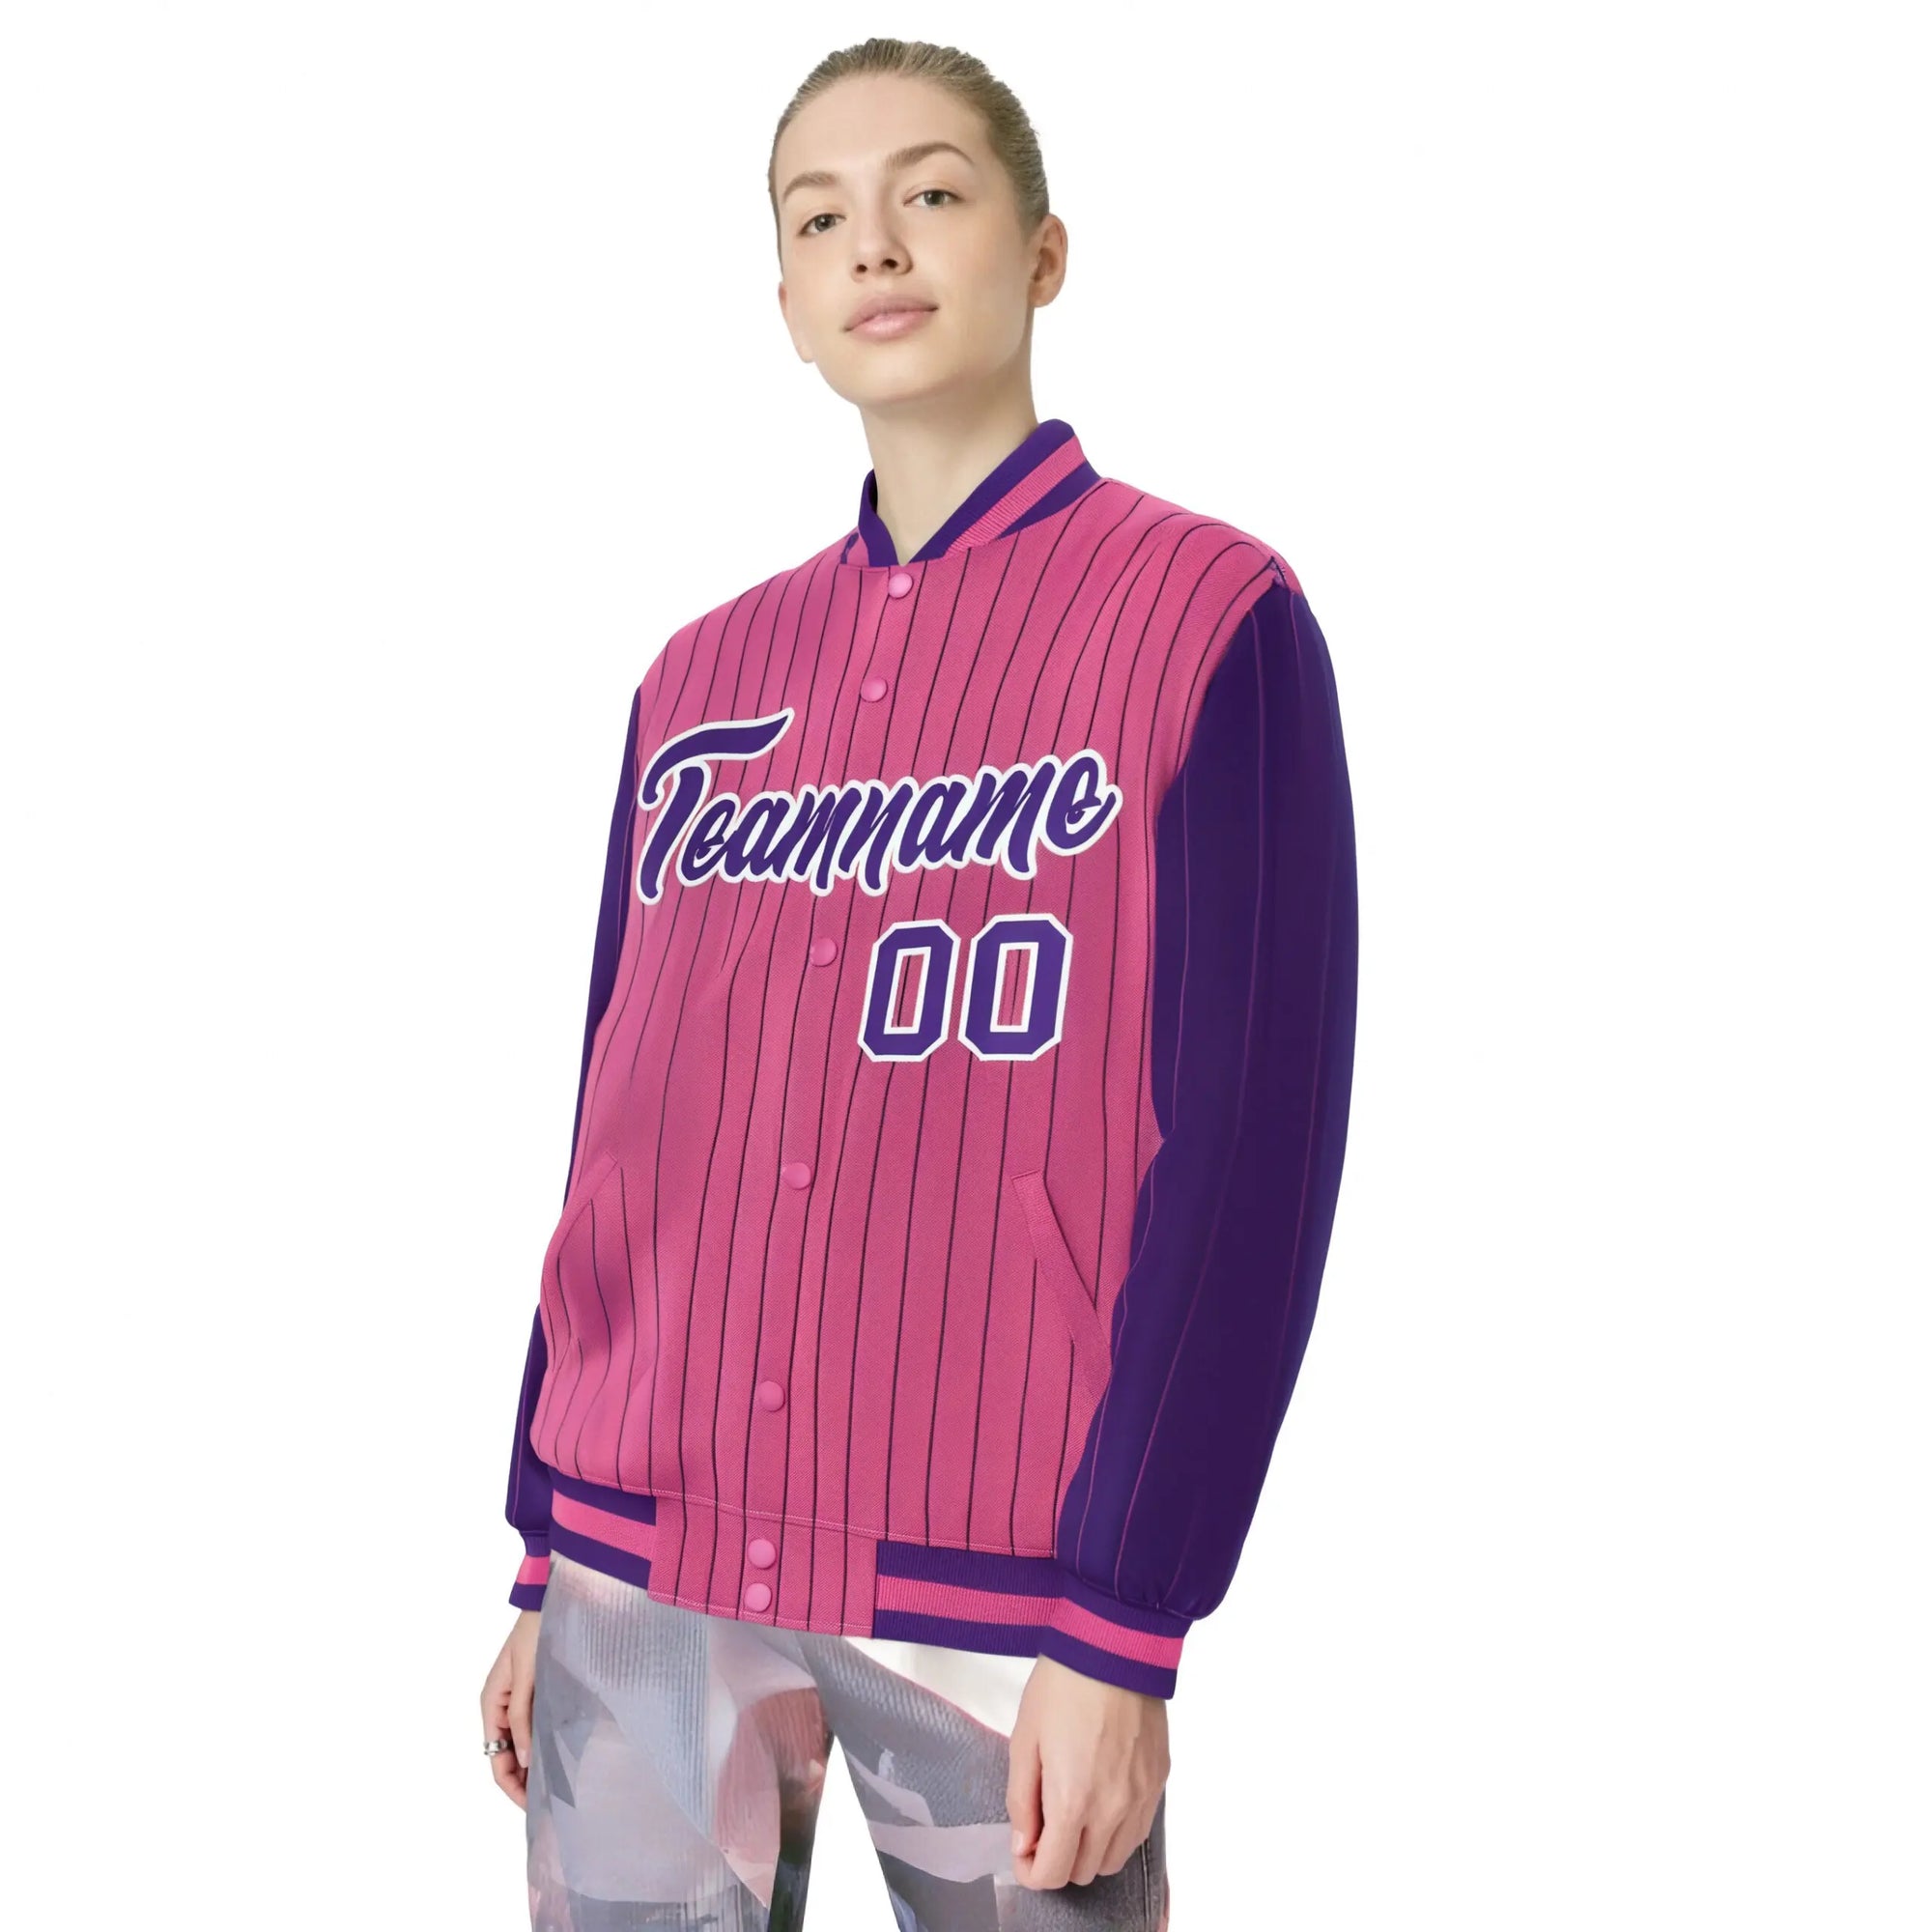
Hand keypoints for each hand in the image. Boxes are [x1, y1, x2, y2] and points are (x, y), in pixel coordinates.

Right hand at [481, 1610, 541, 1809]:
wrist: (546, 1603)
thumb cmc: (535, 1635)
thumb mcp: (527, 1678)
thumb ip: (522, 1719)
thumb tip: (523, 1761)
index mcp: (491, 1705)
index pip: (496, 1761)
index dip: (512, 1787)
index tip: (534, 1807)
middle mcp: (500, 1708)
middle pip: (507, 1758)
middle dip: (524, 1782)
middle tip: (550, 1803)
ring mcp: (516, 1702)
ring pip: (520, 1746)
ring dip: (533, 1766)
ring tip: (556, 1786)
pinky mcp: (532, 1695)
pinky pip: (531, 1729)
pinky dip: (540, 1746)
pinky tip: (557, 1756)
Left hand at [1006, 1654, 1169, 1888]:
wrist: (1114, 1646)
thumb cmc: (1063, 1686)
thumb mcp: (1024, 1740)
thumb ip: (1021, 1800)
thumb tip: (1023, 1843)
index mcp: (1072, 1801)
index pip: (1054, 1873)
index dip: (1031, 1872)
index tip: (1023, 1852)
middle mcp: (1113, 1810)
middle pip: (1085, 1872)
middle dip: (1059, 1861)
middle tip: (1044, 1829)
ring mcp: (1141, 1798)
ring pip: (1115, 1859)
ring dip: (1090, 1851)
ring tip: (1074, 1814)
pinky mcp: (1158, 1782)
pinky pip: (1139, 1831)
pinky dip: (1118, 1832)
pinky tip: (1102, 1801)